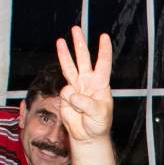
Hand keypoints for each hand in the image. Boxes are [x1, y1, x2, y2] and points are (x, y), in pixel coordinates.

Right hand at [53, 27, 113, 144]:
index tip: (104, 37)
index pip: (103, 64)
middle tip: (76, 29)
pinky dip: (69, 102)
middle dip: (79, 44)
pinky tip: (75, 110)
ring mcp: (76, 87)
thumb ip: (87, 104)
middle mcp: (88, 81)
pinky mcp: (66, 95)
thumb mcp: (99, 114)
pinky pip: (65, 93)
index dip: (104, 50)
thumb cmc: (99, 124)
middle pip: (83, 59)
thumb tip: (73, 95)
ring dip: (64, 54)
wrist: (87, 135)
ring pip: (69, 67)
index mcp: (101, 83)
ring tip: (60, 41)